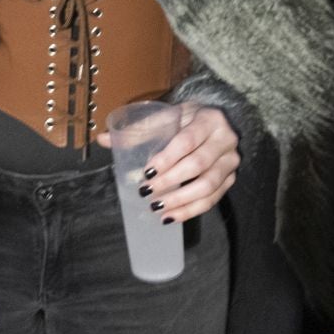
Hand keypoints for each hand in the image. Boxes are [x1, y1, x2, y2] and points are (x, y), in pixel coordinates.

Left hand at [97, 103, 239, 223]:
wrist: (214, 122)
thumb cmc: (186, 119)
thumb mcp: (167, 116)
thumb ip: (137, 129)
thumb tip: (103, 139)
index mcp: (209, 119)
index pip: (187, 141)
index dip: (167, 158)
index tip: (147, 171)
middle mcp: (225, 140)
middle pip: (198, 165)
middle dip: (170, 182)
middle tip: (147, 192)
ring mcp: (230, 161)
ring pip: (207, 186)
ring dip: (180, 201)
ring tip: (157, 208)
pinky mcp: (230, 179)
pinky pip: (212, 199)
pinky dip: (191, 210)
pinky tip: (172, 216)